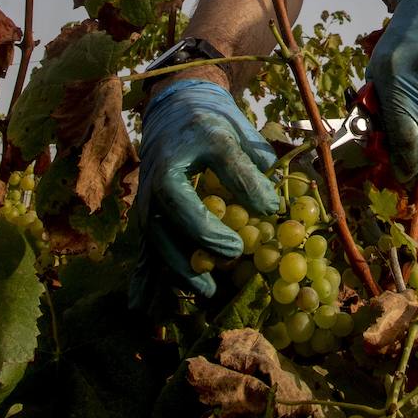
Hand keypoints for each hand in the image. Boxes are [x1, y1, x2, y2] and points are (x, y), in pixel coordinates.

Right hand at [129, 80, 280, 303]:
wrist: (174, 110)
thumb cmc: (210, 122)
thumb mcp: (233, 134)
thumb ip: (250, 169)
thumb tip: (272, 207)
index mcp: (174, 164)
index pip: (195, 200)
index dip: (219, 222)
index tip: (246, 237)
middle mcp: (153, 185)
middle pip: (168, 226)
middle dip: (199, 248)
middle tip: (231, 261)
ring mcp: (145, 203)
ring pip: (155, 244)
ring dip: (179, 272)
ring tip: (209, 293)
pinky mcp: (145, 218)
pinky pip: (146, 251)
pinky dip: (151, 279)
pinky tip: (156, 307)